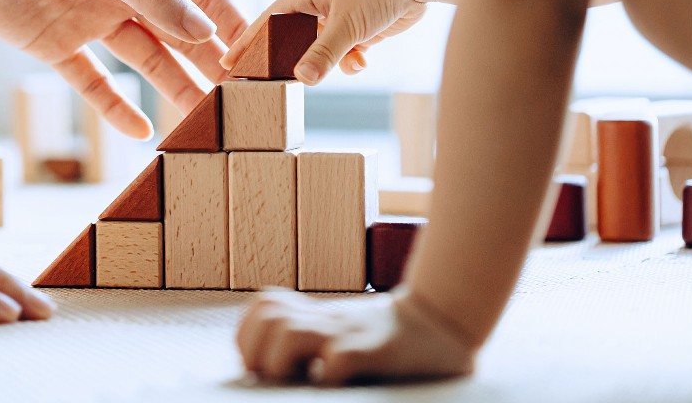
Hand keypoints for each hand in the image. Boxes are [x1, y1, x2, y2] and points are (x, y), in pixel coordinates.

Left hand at [0, 0, 246, 137]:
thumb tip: (204, 31)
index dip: (231, 21)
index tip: (258, 56)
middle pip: (177, 32)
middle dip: (207, 64)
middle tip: (238, 100)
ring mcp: (91, 19)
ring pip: (143, 62)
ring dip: (170, 89)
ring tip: (200, 122)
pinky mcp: (57, 46)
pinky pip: (95, 83)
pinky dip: (116, 107)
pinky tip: (141, 131)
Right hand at [220, 0, 425, 84]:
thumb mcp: (347, 25)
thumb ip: (324, 54)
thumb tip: (303, 79)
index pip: (269, 20)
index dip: (249, 41)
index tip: (230, 62)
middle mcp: (321, 4)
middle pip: (295, 39)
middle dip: (293, 59)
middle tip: (279, 80)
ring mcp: (342, 14)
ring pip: (324, 47)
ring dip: (332, 60)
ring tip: (346, 63)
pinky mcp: (362, 25)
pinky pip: (347, 49)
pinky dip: (352, 59)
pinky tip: (363, 60)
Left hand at [235, 290, 475, 385]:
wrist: (442, 323)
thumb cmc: (388, 341)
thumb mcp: (344, 332)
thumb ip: (312, 344)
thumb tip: (268, 374)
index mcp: (316, 316)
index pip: (263, 306)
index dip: (249, 335)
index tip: (256, 364)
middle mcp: (327, 320)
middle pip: (267, 315)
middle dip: (255, 349)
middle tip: (271, 377)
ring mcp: (348, 333)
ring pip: (289, 334)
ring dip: (281, 362)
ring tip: (295, 381)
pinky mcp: (372, 351)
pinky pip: (338, 360)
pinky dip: (327, 378)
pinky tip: (333, 386)